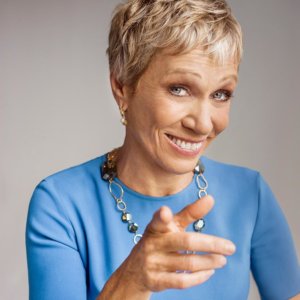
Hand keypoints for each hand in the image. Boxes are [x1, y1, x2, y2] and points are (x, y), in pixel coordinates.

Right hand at [114, 195, 235, 294]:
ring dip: (209, 262)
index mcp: (155, 228)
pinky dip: (199, 277)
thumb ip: (190, 213)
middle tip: (230, 247)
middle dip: (210, 244)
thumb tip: (210, 198)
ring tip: (222, 260)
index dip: (161, 217)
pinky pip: (181, 281)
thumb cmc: (159, 243)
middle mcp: (152, 244)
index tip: (165, 212)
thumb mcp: (170, 227)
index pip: (158, 221)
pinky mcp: (156, 281)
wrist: (133, 272)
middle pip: (185, 242)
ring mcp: (153, 263)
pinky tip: (209, 272)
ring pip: (187, 262)